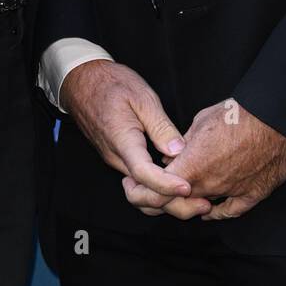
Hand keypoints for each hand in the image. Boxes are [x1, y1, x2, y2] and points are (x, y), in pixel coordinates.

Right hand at [60, 60, 211, 217]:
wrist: (82, 82)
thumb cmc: (111, 84)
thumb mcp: (141, 97)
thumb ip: (160, 126)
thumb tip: (178, 151)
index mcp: (122, 141)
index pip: (143, 174)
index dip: (166, 186)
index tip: (188, 187)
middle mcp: (117, 158)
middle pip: (143, 192)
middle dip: (172, 203)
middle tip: (203, 203)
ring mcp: (116, 160)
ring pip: (141, 191)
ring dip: (167, 199)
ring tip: (196, 197)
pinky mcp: (119, 159)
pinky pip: (139, 181)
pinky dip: (158, 188)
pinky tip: (177, 182)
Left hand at [122, 99, 285, 219]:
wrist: (275, 120)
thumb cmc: (236, 115)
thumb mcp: (200, 122)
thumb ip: (182, 143)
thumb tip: (171, 155)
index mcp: (191, 168)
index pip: (155, 193)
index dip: (139, 193)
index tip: (132, 185)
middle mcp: (208, 186)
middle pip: (175, 204)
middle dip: (157, 199)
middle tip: (147, 190)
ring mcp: (230, 193)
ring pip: (200, 207)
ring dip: (186, 202)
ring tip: (176, 193)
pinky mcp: (252, 195)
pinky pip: (229, 210)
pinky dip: (215, 211)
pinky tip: (207, 209)